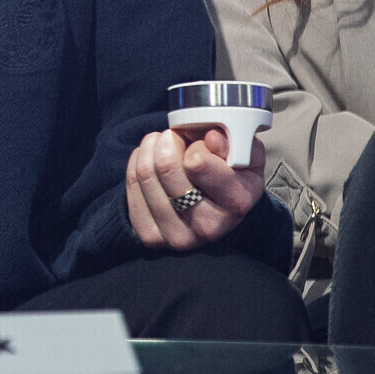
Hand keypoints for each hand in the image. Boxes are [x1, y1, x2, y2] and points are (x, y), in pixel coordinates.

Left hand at [126, 125, 263, 250]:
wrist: (215, 204)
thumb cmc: (230, 172)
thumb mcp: (243, 152)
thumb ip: (234, 142)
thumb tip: (211, 138)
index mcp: (237, 203)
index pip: (197, 162)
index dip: (195, 145)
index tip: (202, 144)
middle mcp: (210, 227)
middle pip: (165, 166)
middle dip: (168, 140)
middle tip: (175, 136)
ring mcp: (178, 237)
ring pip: (145, 173)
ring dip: (150, 148)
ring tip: (162, 144)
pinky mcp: (151, 237)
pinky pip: (131, 186)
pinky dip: (137, 163)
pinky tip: (150, 161)